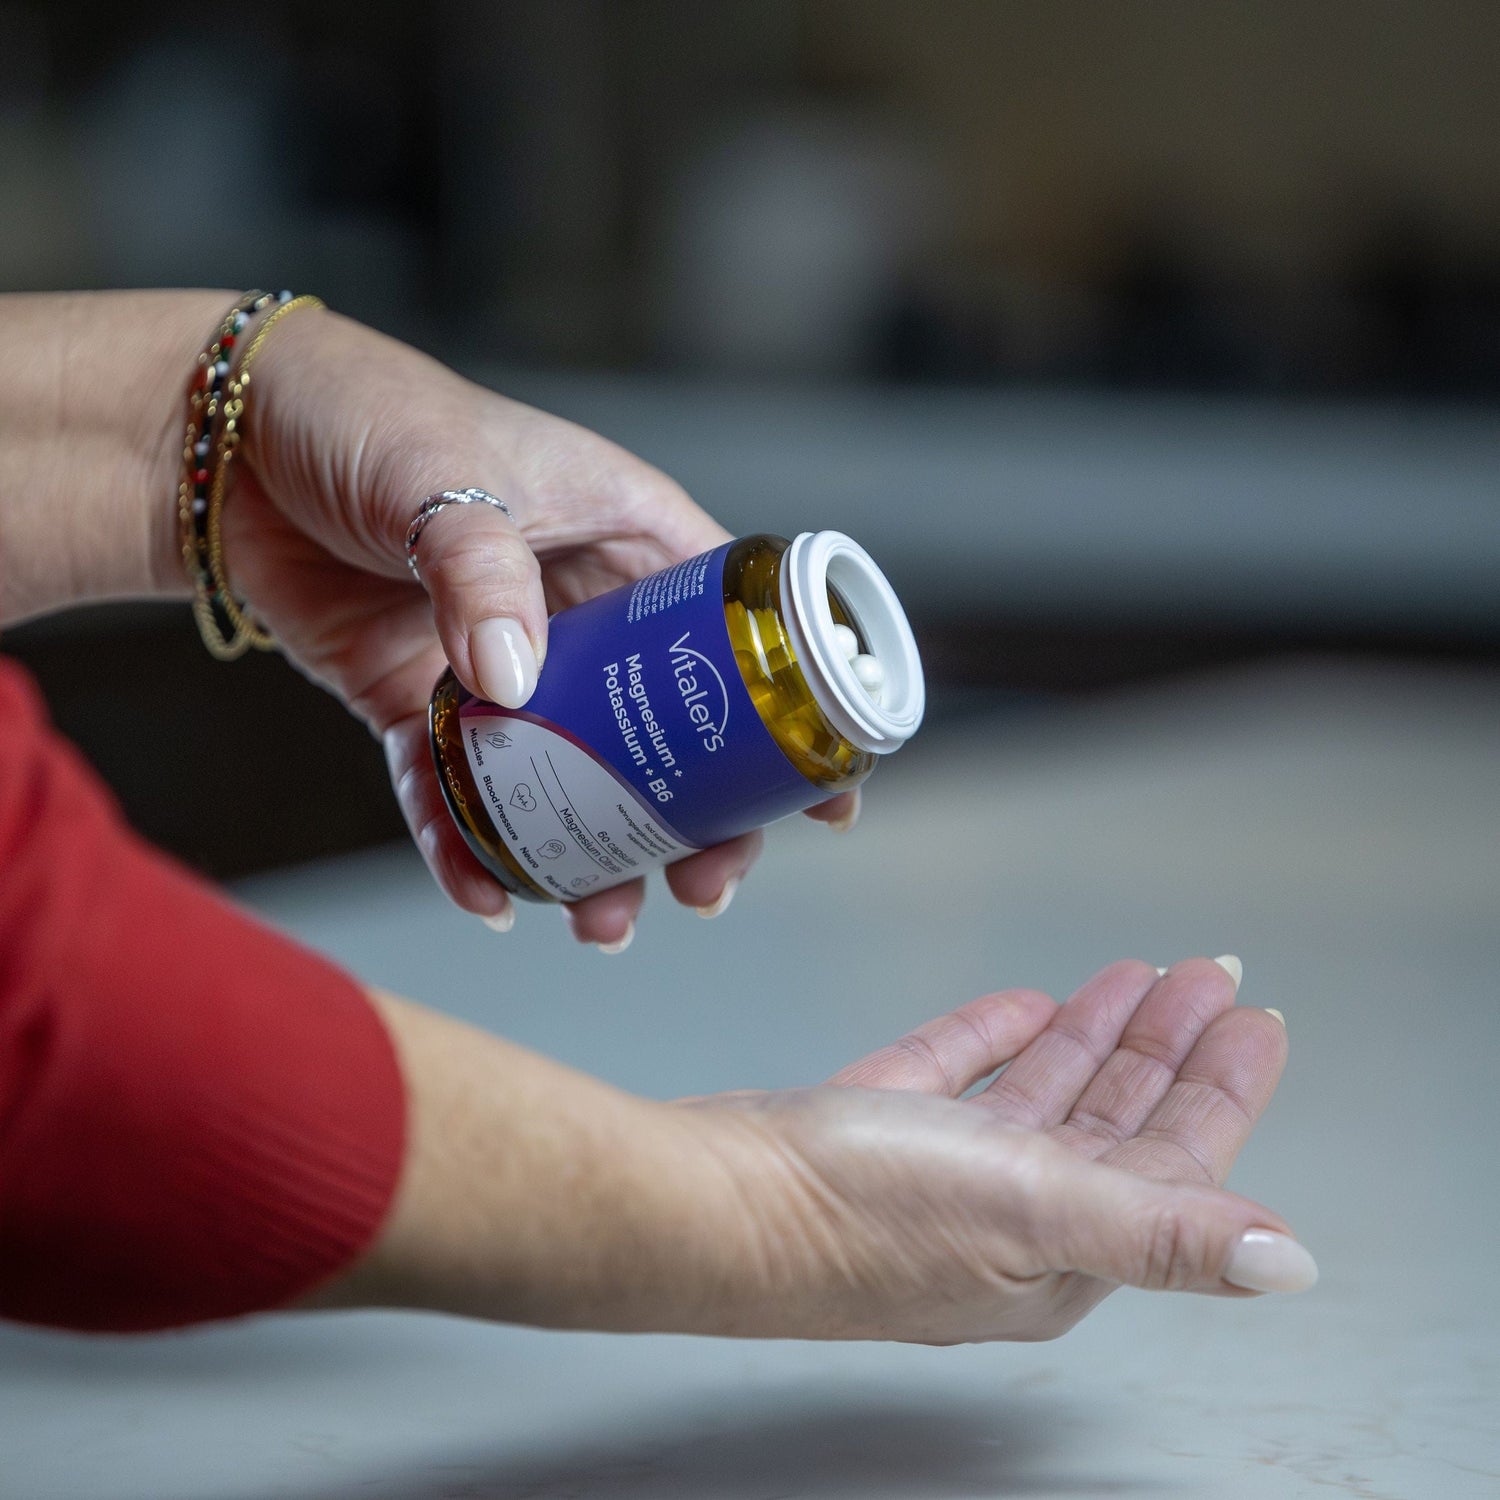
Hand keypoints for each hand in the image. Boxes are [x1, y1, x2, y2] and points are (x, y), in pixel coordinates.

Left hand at [216, 308, 854, 942]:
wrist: (222, 439)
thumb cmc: (364, 414)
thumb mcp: (443, 472)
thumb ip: (481, 572)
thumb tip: (516, 685)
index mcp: (624, 536)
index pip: (735, 632)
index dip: (787, 716)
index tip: (825, 796)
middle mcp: (577, 610)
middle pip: (663, 730)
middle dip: (693, 818)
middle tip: (704, 886)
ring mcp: (502, 664)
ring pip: (571, 777)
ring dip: (592, 854)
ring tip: (602, 920)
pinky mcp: (421, 702)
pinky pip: (458, 788)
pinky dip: (470, 846)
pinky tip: (489, 896)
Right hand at [677, 956, 1311, 1342]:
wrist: (710, 1201)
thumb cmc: (858, 1218)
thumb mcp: (1035, 1210)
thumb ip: (1164, 1230)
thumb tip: (1291, 1264)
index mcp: (1064, 1245)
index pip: (1172, 1157)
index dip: (1219, 1085)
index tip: (1252, 1017)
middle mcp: (1010, 1219)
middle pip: (1112, 1120)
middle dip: (1163, 1046)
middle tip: (1203, 975)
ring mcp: (940, 1177)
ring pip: (1041, 1095)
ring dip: (1092, 1035)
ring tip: (1134, 977)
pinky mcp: (877, 1133)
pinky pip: (960, 1076)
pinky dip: (998, 1038)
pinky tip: (1023, 1003)